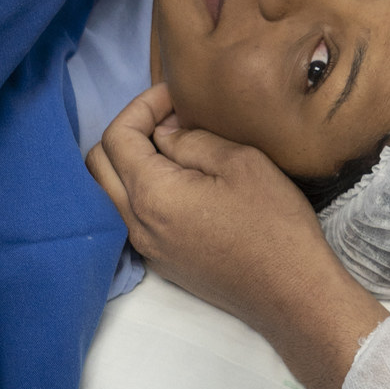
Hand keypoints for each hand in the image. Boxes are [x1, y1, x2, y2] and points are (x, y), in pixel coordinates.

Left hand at [87, 84, 386, 388]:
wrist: (291, 292)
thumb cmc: (274, 224)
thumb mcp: (241, 163)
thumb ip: (193, 140)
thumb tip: (165, 132)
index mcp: (151, 194)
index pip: (117, 136)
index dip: (143, 106)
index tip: (176, 96)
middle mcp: (136, 223)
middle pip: (98, 164)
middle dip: (127, 131)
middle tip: (168, 117)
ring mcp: (146, 247)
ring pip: (110, 192)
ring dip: (130, 161)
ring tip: (174, 145)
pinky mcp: (161, 261)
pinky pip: (130, 215)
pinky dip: (141, 188)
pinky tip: (181, 180)